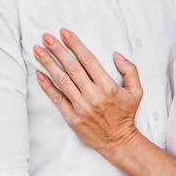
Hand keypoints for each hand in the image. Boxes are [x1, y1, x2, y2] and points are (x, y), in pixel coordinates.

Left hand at [34, 29, 142, 156]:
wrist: (119, 143)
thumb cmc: (126, 115)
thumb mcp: (137, 91)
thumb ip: (129, 70)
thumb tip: (116, 54)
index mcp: (109, 87)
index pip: (89, 60)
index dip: (75, 45)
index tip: (65, 32)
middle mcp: (94, 96)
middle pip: (72, 68)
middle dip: (58, 50)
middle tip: (46, 37)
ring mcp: (81, 108)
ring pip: (62, 81)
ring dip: (49, 64)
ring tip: (38, 50)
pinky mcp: (72, 118)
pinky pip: (57, 99)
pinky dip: (47, 86)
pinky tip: (39, 73)